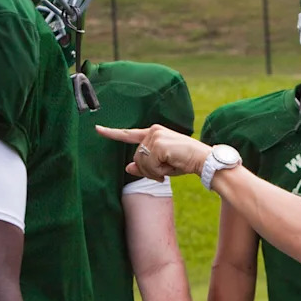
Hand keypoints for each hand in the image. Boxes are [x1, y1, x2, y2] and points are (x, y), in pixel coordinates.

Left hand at [95, 124, 210, 181]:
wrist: (203, 159)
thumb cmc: (184, 161)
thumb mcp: (162, 165)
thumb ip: (144, 166)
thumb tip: (128, 168)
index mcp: (153, 133)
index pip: (128, 134)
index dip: (111, 133)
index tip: (97, 129)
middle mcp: (152, 131)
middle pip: (136, 158)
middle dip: (148, 170)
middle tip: (163, 171)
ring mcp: (155, 136)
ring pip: (141, 163)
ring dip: (154, 171)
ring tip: (169, 167)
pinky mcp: (158, 144)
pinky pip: (149, 165)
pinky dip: (159, 171)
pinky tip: (170, 166)